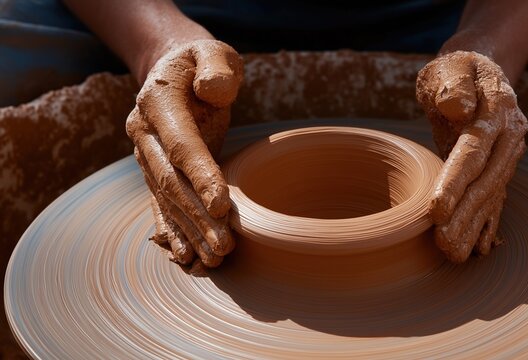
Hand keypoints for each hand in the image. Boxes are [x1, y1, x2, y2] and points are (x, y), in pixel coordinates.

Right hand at [126, 39, 242, 268]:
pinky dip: (171, 230)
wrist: (171, 70)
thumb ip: (215, 65)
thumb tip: (214, 90)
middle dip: (197, 216)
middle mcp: (144, 133)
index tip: (222, 205)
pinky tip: (183, 255)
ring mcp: (145, 155)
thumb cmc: (200, 63)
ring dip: (188, 231)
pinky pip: (160, 203)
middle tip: (224, 246)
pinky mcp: (153, 170)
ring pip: (166, 199)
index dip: (201, 175)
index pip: (181, 145)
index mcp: (158, 103)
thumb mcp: (212, 52)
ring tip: (213, 259)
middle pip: (171, 181)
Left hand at [416, 51, 527, 262]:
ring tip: (453, 256)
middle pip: (484, 182)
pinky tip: (477, 249)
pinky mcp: (499, 169)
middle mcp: (508, 138)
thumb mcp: (452, 66)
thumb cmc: (458, 70)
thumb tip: (457, 106)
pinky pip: (495, 199)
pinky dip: (486, 224)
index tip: (436, 209)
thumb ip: (454, 83)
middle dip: (464, 215)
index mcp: (497, 111)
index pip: (473, 151)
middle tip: (443, 244)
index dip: (455, 181)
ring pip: (489, 196)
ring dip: (472, 227)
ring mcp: (507, 157)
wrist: (481, 74)